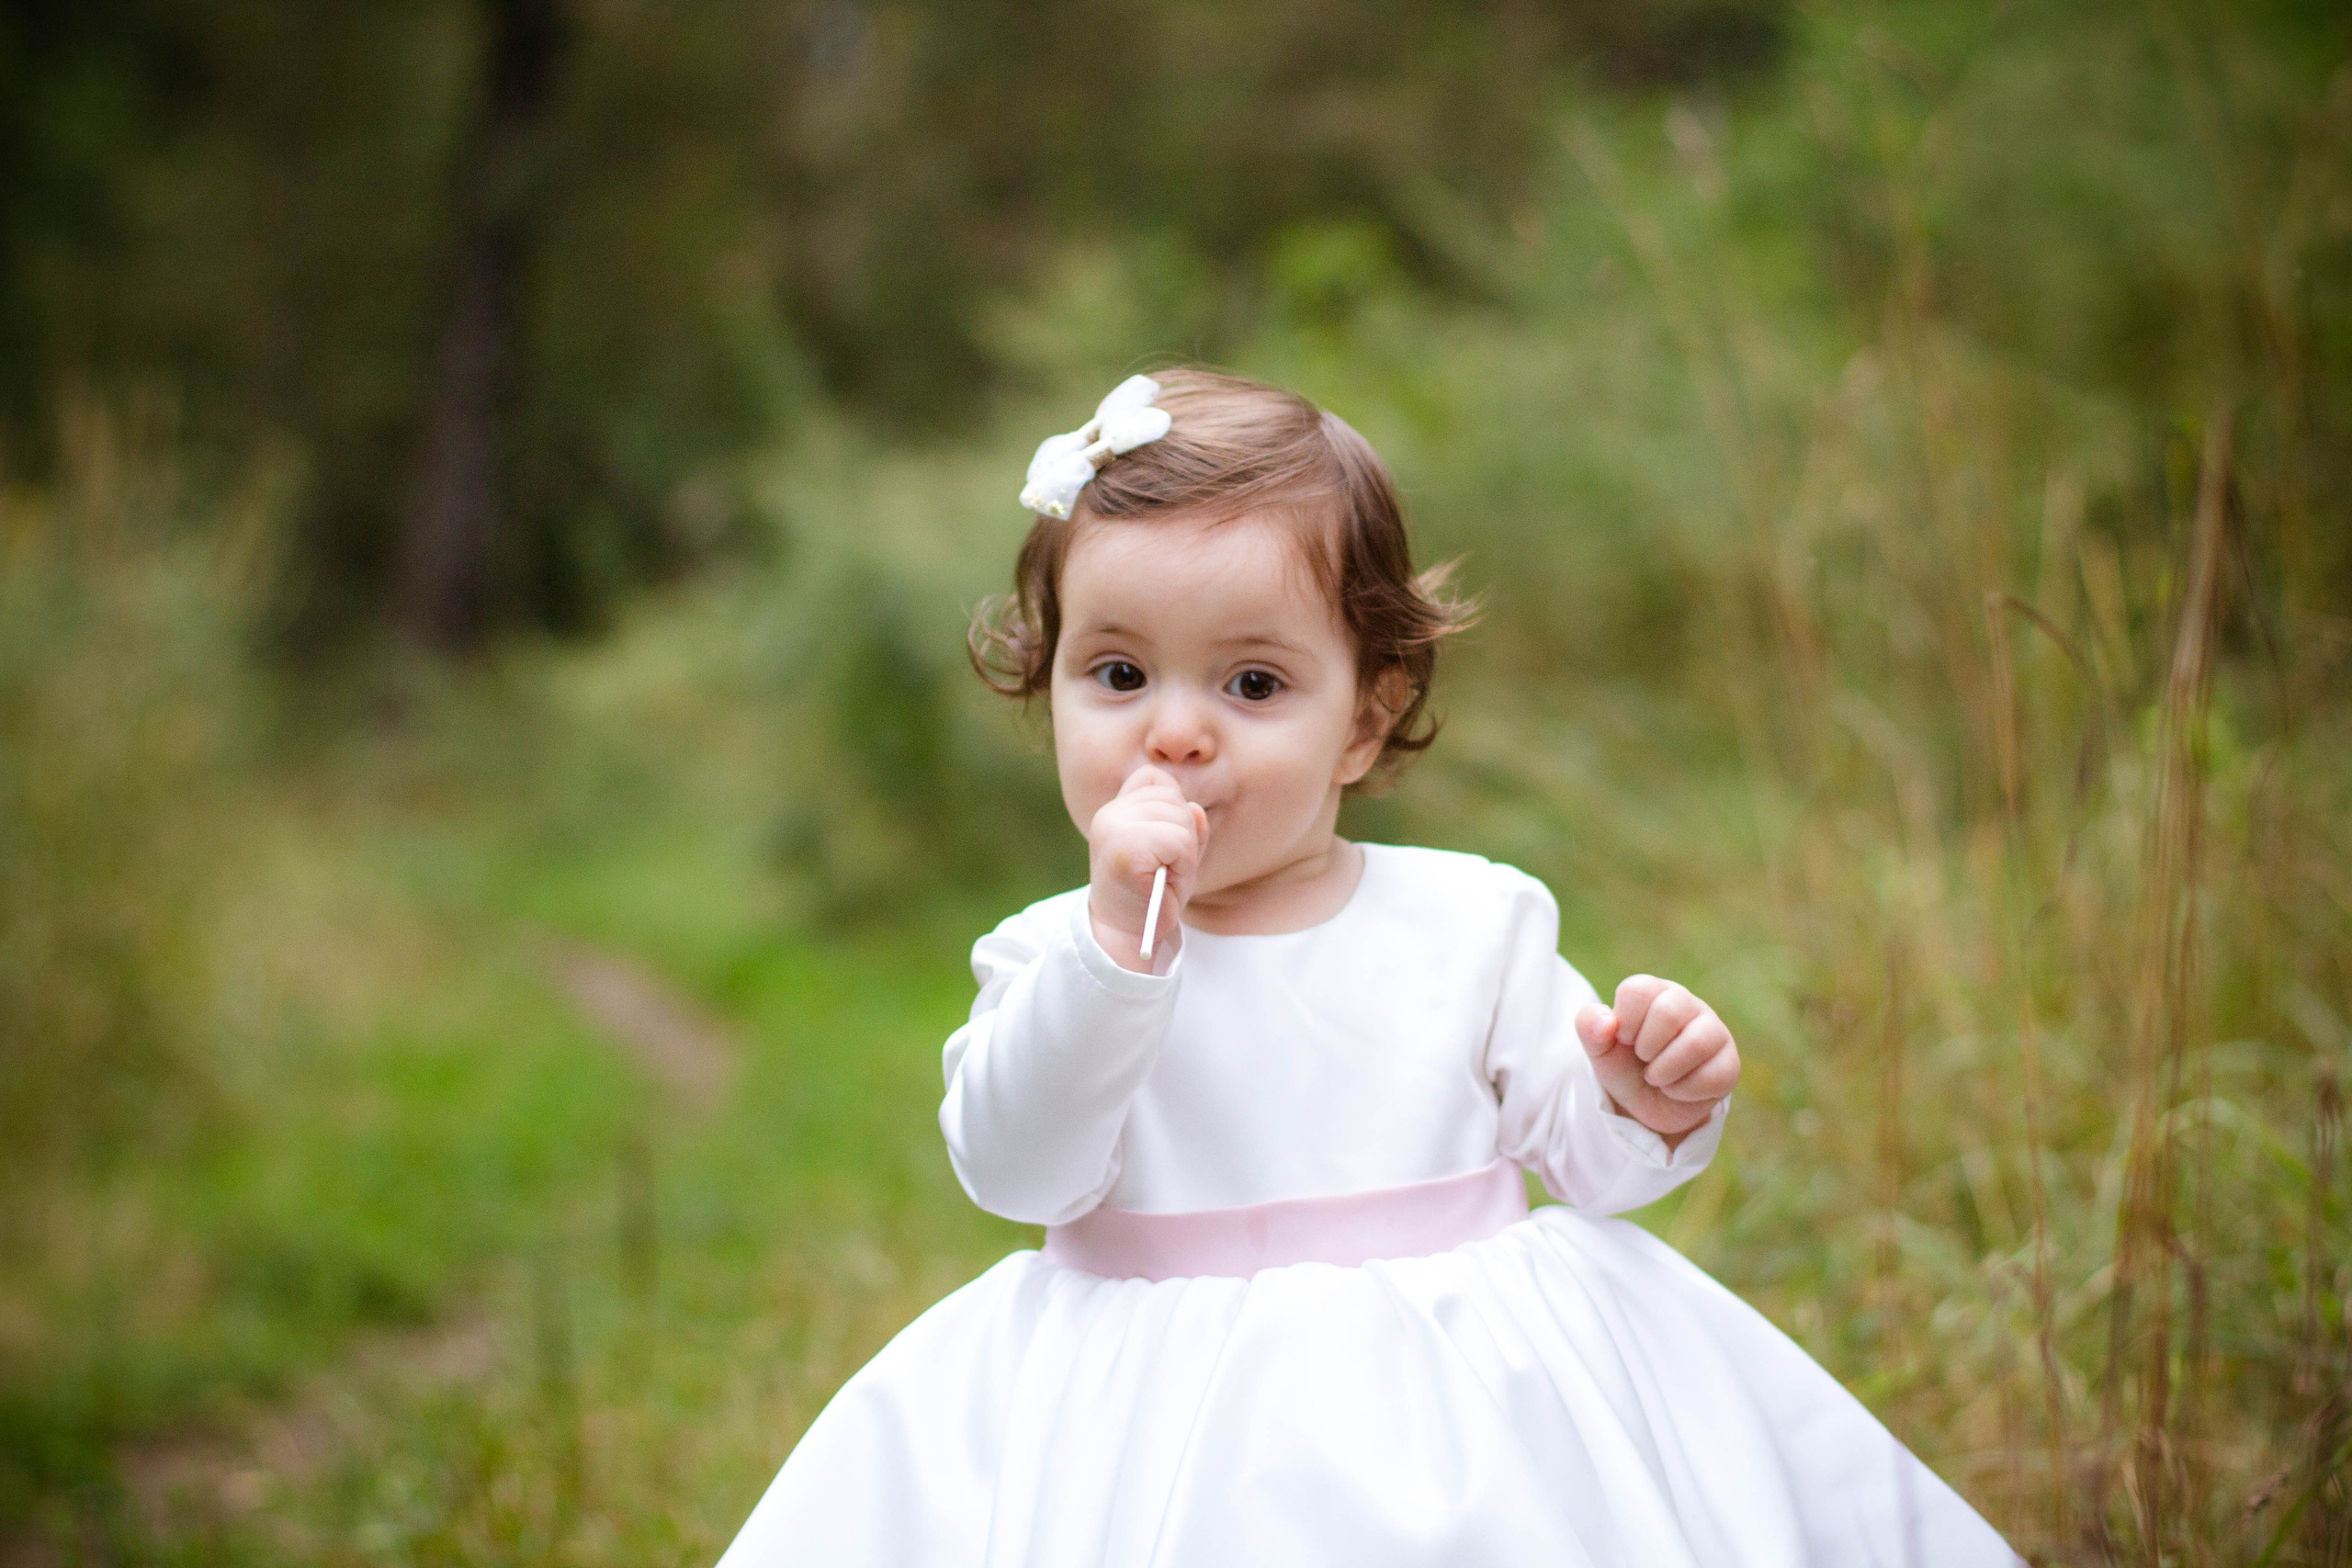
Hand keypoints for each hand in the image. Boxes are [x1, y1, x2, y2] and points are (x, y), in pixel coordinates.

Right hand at [1087, 765, 1209, 971]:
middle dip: (1184, 835)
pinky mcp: (1125, 849)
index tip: (1160, 847)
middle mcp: (1110, 813)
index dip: (1172, 811)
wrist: (1127, 934)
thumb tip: (1195, 808)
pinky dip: (1183, 863)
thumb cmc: (1152, 892)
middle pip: (1175, 799)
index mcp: (1117, 809)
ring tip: (1164, 875)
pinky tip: (1164, 881)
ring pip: (1181, 819)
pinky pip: (1179, 841)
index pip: (1157, 780)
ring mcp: (1114, 828)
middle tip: (1165, 868)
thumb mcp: (1173, 850)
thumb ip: (1185, 824)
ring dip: (1185, 852)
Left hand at [1574, 975, 1739, 1147]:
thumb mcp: (1599, 1048)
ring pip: (1696, 1043)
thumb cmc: (1625, 1065)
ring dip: (1664, 1070)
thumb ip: (1589, 1027)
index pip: (1638, 989)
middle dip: (1645, 1046)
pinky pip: (1712, 1076)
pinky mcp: (1729, 1064)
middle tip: (1642, 1058)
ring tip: (1656, 1076)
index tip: (1624, 1039)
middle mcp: (1688, 1004)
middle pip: (1669, 1011)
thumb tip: (1607, 1022)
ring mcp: (1714, 1032)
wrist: (1648, 1104)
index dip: (1625, 1021)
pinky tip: (1675, 1089)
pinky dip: (1683, 1091)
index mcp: (1655, 992)